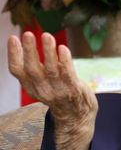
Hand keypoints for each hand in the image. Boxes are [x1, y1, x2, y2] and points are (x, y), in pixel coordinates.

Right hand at [7, 32, 97, 149]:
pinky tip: (63, 48)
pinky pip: (68, 74)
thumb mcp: (40, 83)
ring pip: (51, 70)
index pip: (17, 71)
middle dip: (29, 51)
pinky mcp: (73, 89)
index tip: (13, 38)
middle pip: (32, 69)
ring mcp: (58, 90)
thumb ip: (34, 68)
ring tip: (47, 36)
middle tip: (28, 33)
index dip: (13, 55)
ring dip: (48, 52)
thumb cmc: (58, 93)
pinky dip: (65, 61)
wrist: (76, 116)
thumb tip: (26, 43)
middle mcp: (42, 89)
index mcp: (31, 86)